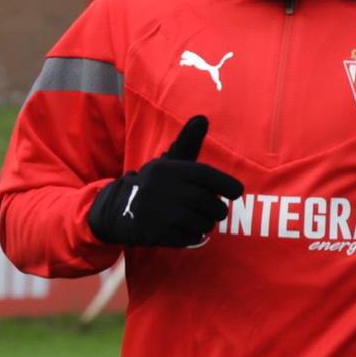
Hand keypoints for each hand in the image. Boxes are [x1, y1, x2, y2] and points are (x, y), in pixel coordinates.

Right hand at [88, 116, 244, 247]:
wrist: (118, 209)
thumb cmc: (155, 184)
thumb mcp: (169, 162)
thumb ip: (188, 142)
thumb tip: (202, 118)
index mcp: (169, 169)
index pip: (206, 175)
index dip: (226, 184)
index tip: (237, 192)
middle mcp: (164, 189)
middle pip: (208, 203)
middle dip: (217, 210)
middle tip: (215, 212)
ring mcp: (160, 212)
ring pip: (202, 223)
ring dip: (206, 225)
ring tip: (199, 221)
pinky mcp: (156, 233)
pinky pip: (189, 238)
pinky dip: (193, 237)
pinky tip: (186, 231)